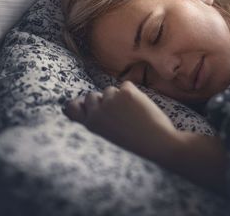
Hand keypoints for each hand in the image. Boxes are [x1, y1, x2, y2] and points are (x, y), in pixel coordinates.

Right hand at [63, 81, 177, 161]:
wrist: (157, 143)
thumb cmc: (134, 142)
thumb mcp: (107, 135)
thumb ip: (97, 119)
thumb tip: (89, 100)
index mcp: (91, 125)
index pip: (71, 108)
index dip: (79, 104)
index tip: (86, 105)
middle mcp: (97, 112)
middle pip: (91, 96)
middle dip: (103, 100)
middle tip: (119, 113)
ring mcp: (111, 101)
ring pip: (110, 90)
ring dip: (119, 97)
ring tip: (131, 114)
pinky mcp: (126, 93)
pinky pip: (126, 85)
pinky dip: (133, 93)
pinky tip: (140, 107)